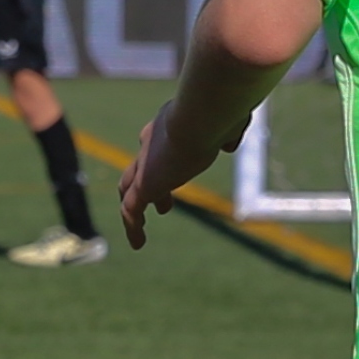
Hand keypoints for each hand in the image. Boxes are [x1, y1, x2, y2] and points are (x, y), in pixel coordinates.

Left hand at [117, 102, 247, 249]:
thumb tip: (229, 143)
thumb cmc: (218, 115)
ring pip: (129, 186)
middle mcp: (152, 140)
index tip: (178, 169)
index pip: (158, 140)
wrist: (200, 117)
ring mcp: (145, 164)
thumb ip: (228, 131)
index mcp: (170, 123)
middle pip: (141, 165)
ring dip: (134, 207)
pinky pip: (131, 210)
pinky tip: (138, 243)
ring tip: (139, 228)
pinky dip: (132, 226)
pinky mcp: (144, 185)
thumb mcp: (229, 121)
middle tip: (163, 204)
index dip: (164, 155)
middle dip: (147, 182)